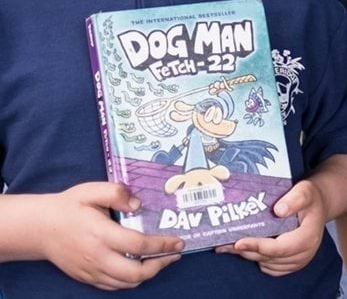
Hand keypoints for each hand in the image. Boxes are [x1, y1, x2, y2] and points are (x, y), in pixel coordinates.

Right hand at [38, 183, 182, 288]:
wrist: (39, 228)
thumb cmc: (68, 207)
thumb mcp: (91, 191)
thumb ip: (116, 193)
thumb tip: (137, 204)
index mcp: (101, 234)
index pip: (138, 245)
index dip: (162, 245)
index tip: (178, 242)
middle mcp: (97, 257)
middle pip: (135, 273)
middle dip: (160, 266)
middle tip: (174, 254)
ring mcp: (91, 270)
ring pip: (125, 283)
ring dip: (147, 275)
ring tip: (161, 261)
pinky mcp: (86, 277)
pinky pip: (112, 286)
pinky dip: (130, 281)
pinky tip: (139, 268)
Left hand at [217, 180, 324, 275]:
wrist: (317, 208)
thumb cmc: (310, 199)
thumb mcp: (305, 192)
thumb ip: (294, 199)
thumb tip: (278, 210)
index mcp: (308, 237)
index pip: (280, 248)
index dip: (258, 246)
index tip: (239, 242)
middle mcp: (304, 253)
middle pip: (268, 257)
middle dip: (246, 250)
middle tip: (224, 243)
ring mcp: (297, 262)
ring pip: (265, 264)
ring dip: (248, 254)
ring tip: (231, 244)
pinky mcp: (290, 265)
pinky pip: (268, 268)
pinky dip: (256, 258)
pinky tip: (247, 247)